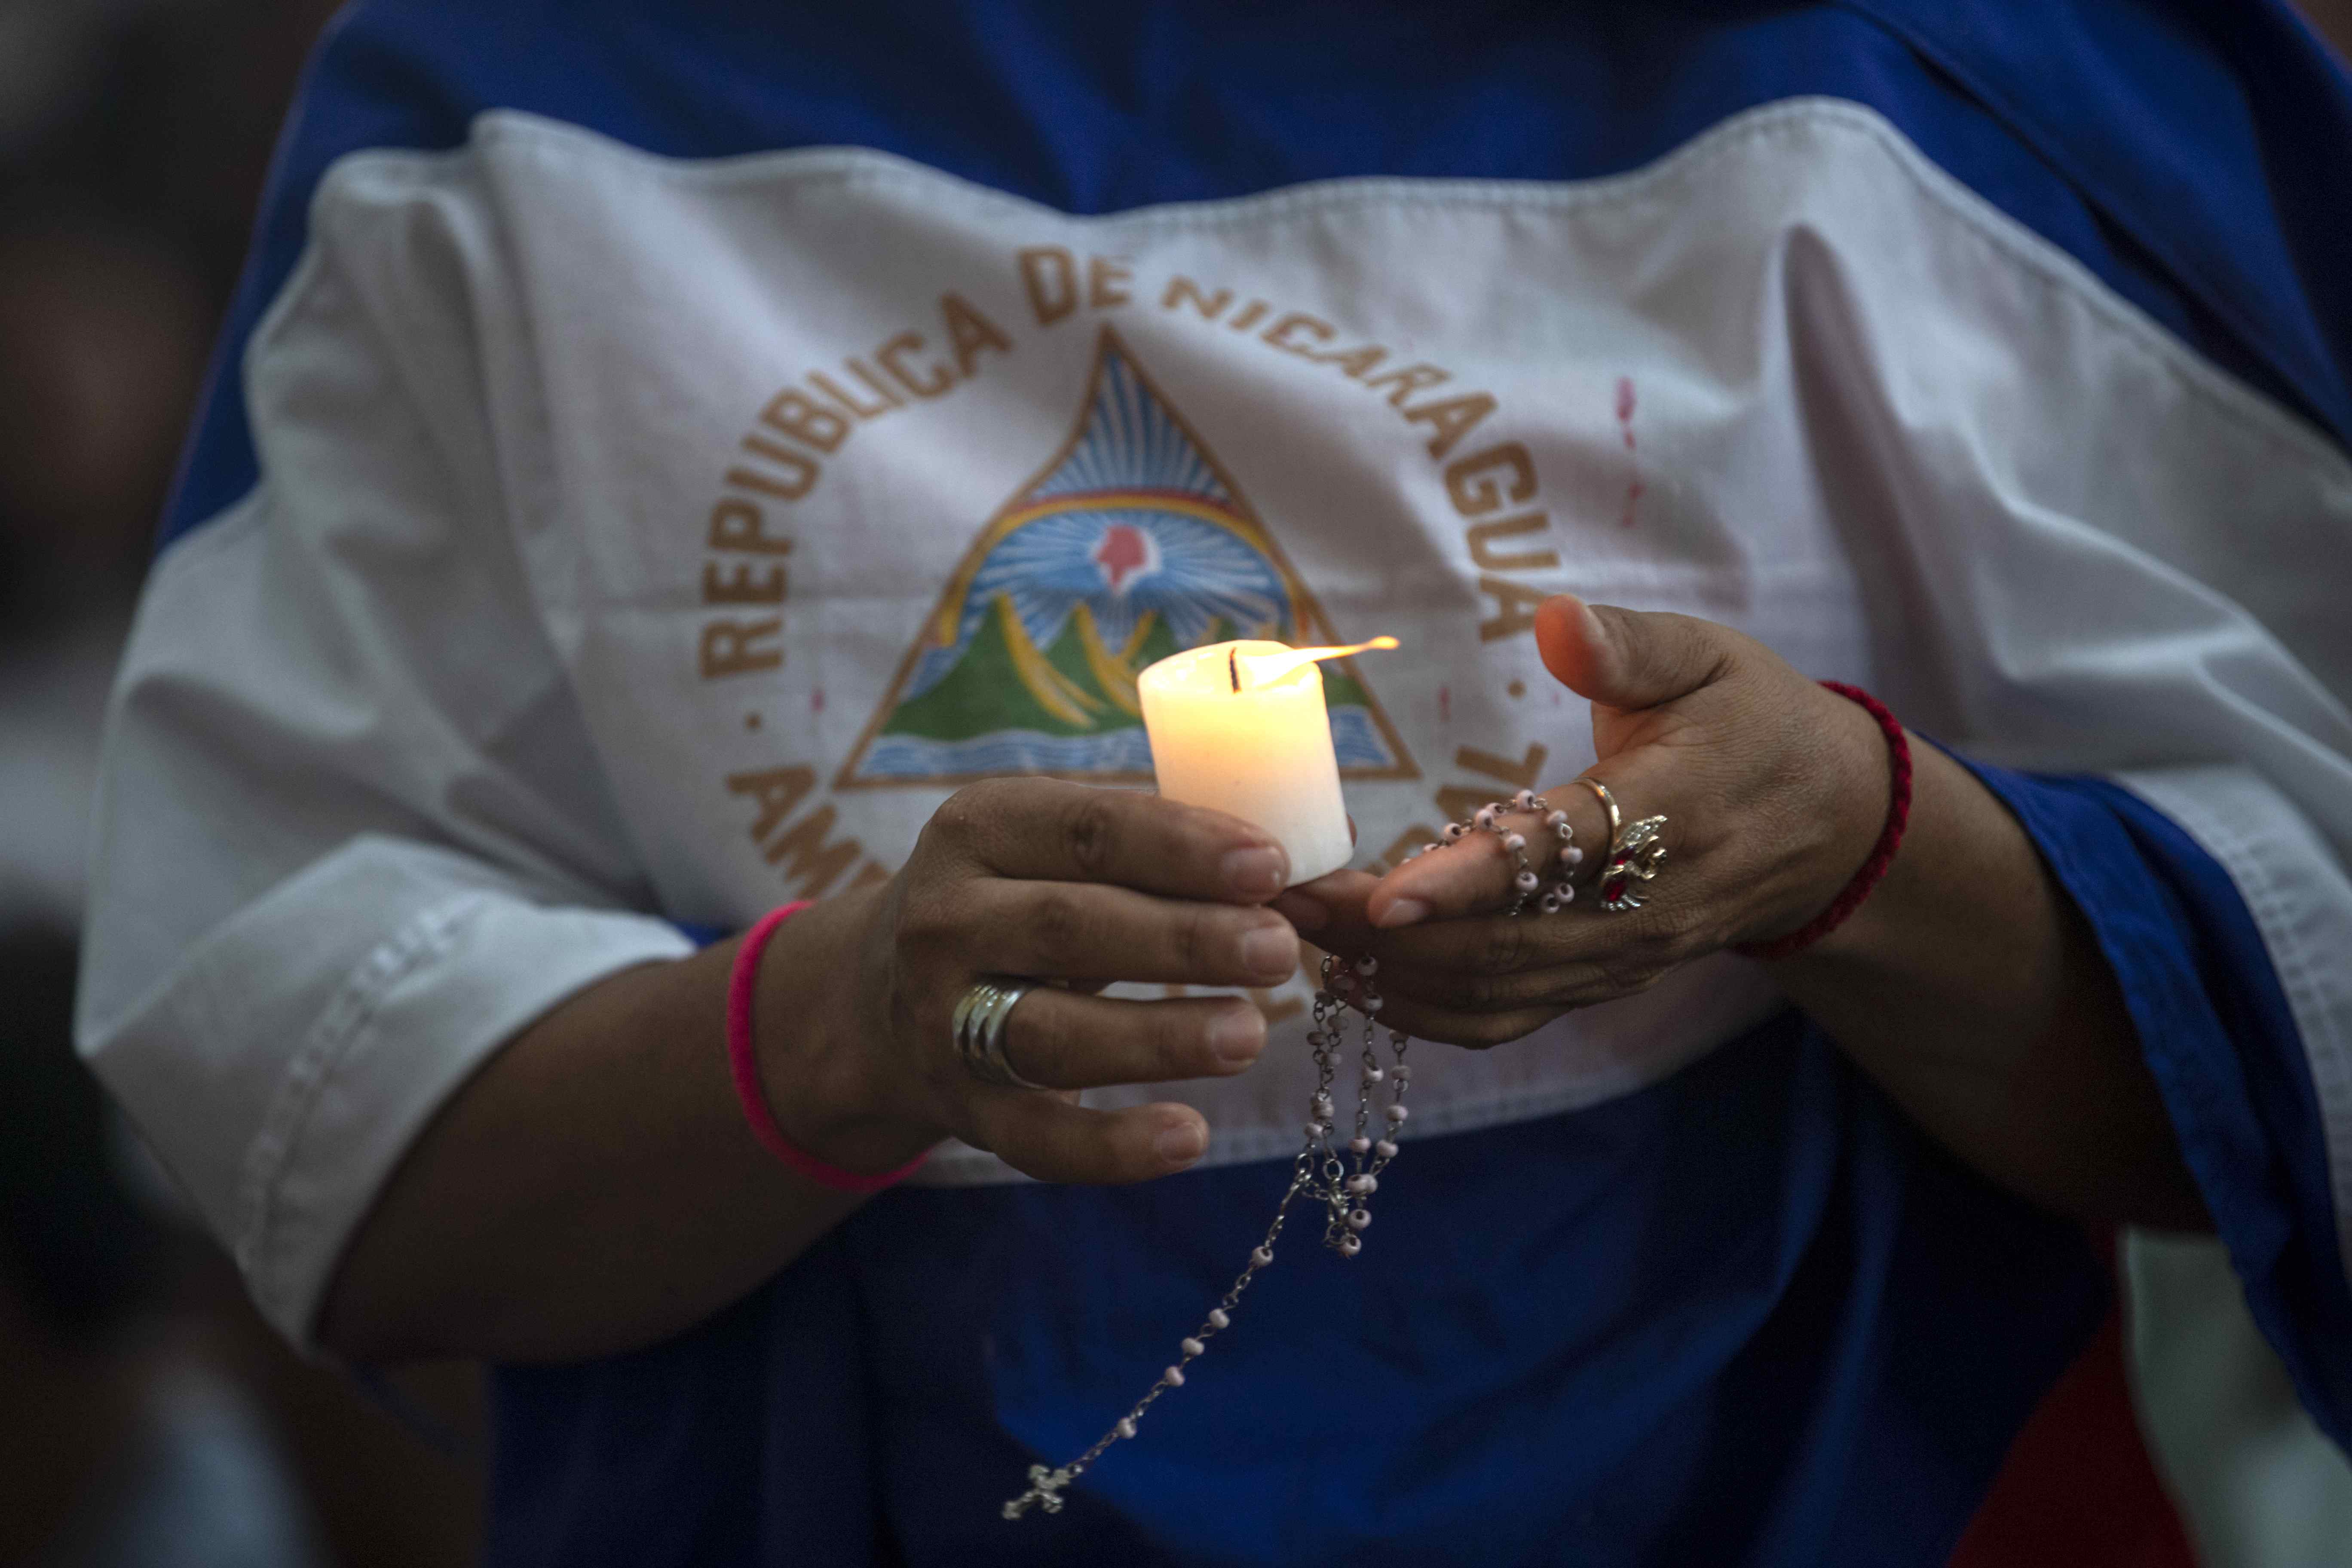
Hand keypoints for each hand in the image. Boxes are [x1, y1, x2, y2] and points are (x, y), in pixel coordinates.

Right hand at [758, 778, 1304, 1183]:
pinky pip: (1037, 1138)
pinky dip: (1112, 1147)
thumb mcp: (1056, 848)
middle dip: (1182, 939)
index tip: (1269, 864)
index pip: (1086, 829)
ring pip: (1053, 1035)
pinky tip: (1189, 1138)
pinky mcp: (962, 1108)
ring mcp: (944, 1020)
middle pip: (1070, 928)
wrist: (881, 993)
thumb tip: (1316, 857)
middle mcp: (946, 919)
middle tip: (1278, 948)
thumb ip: (1164, 846)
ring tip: (1249, 1035)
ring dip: (1157, 1037)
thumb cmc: (1021, 898)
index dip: (1180, 845)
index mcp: (980, 827)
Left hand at [1292, 595, 1892, 1045]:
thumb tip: (1554, 619)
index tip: (1382, 892)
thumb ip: (1628, 645)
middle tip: (1282, 901)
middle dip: (1385, 933)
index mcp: (1673, 812)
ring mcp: (1624, 957)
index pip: (1560, 853)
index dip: (1468, 880)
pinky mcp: (1604, 982)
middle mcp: (1646, 905)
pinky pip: (1507, 1016)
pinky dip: (1426, 1014)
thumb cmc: (1755, 722)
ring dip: (1389, 974)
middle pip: (1504, 941)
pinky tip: (1355, 985)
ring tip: (1295, 937)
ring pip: (1495, 990)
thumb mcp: (1711, 658)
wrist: (1829, 826)